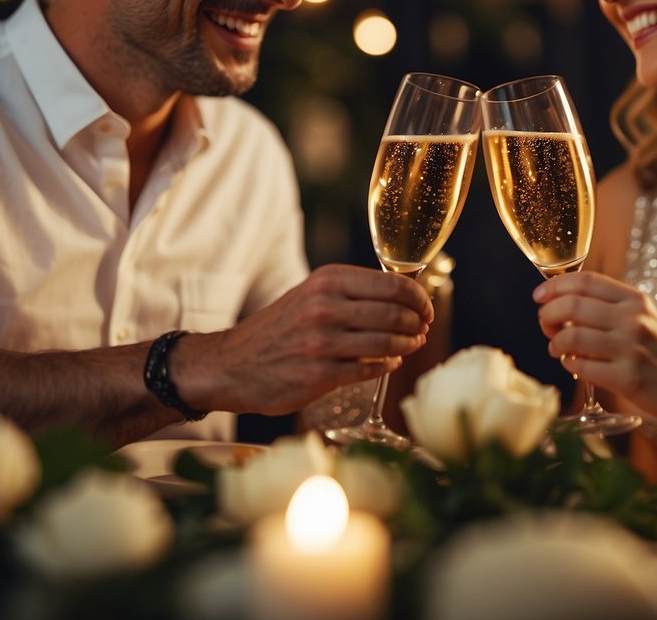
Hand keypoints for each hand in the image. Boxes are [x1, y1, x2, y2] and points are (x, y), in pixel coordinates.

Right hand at [174, 264, 432, 414]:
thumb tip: (402, 296)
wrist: (231, 365)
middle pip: (396, 312)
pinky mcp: (320, 375)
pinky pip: (369, 369)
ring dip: (407, 346)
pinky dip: (387, 365)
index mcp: (327, 280)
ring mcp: (323, 342)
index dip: (418, 298)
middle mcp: (325, 306)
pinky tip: (389, 363)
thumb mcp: (309, 295)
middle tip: (422, 330)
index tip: (425, 308)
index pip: (393, 284)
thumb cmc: (277, 330)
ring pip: (387, 342)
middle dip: (418, 323)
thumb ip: (350, 293)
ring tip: (411, 346)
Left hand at [533, 271, 656, 426]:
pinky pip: (582, 367)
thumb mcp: (644, 317)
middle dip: (547, 315)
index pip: (584, 281)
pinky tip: (574, 365)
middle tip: (546, 326)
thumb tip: (562, 301)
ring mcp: (631, 349)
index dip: (554, 286)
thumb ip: (611, 306)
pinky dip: (570, 365)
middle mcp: (633, 319)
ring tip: (558, 349)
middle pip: (571, 306)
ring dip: (556, 344)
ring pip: (572, 337)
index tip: (539, 297)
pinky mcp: (629, 378)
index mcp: (635, 299)